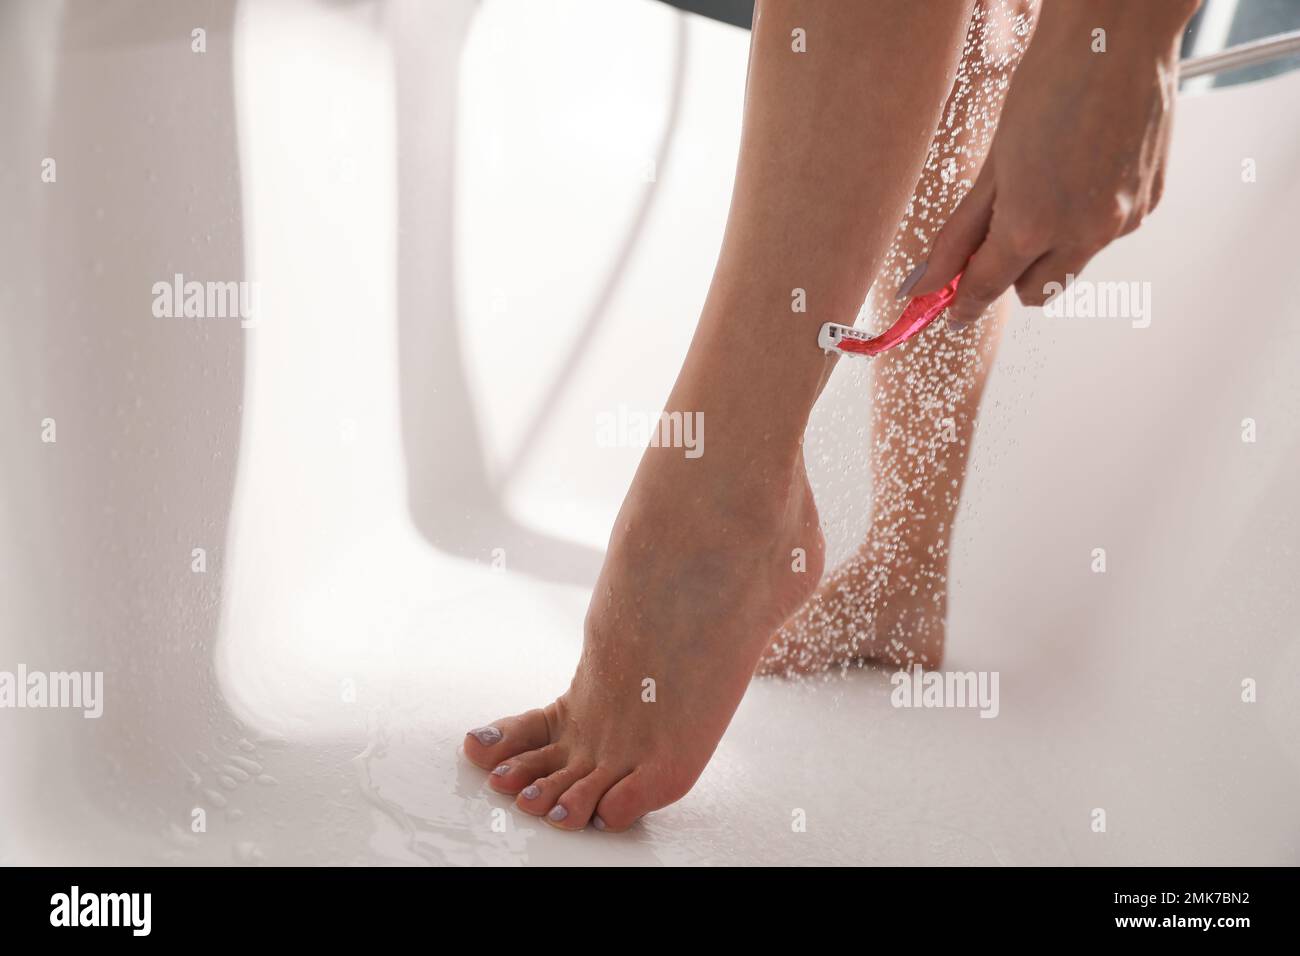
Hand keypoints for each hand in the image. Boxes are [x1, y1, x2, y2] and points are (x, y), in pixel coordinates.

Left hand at [902, 0, 1198, 326]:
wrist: (1118, 36)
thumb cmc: (1052, 84)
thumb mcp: (992, 165)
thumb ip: (959, 233)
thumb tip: (927, 281)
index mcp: (1034, 226)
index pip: (987, 290)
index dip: (962, 304)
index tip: (950, 313)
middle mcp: (1085, 233)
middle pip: (1035, 294)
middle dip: (1011, 275)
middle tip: (997, 235)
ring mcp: (1125, 220)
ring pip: (1074, 264)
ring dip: (1052, 245)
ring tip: (1047, 182)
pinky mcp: (1151, 202)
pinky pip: (1108, 233)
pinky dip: (1088, 217)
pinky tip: (1083, 169)